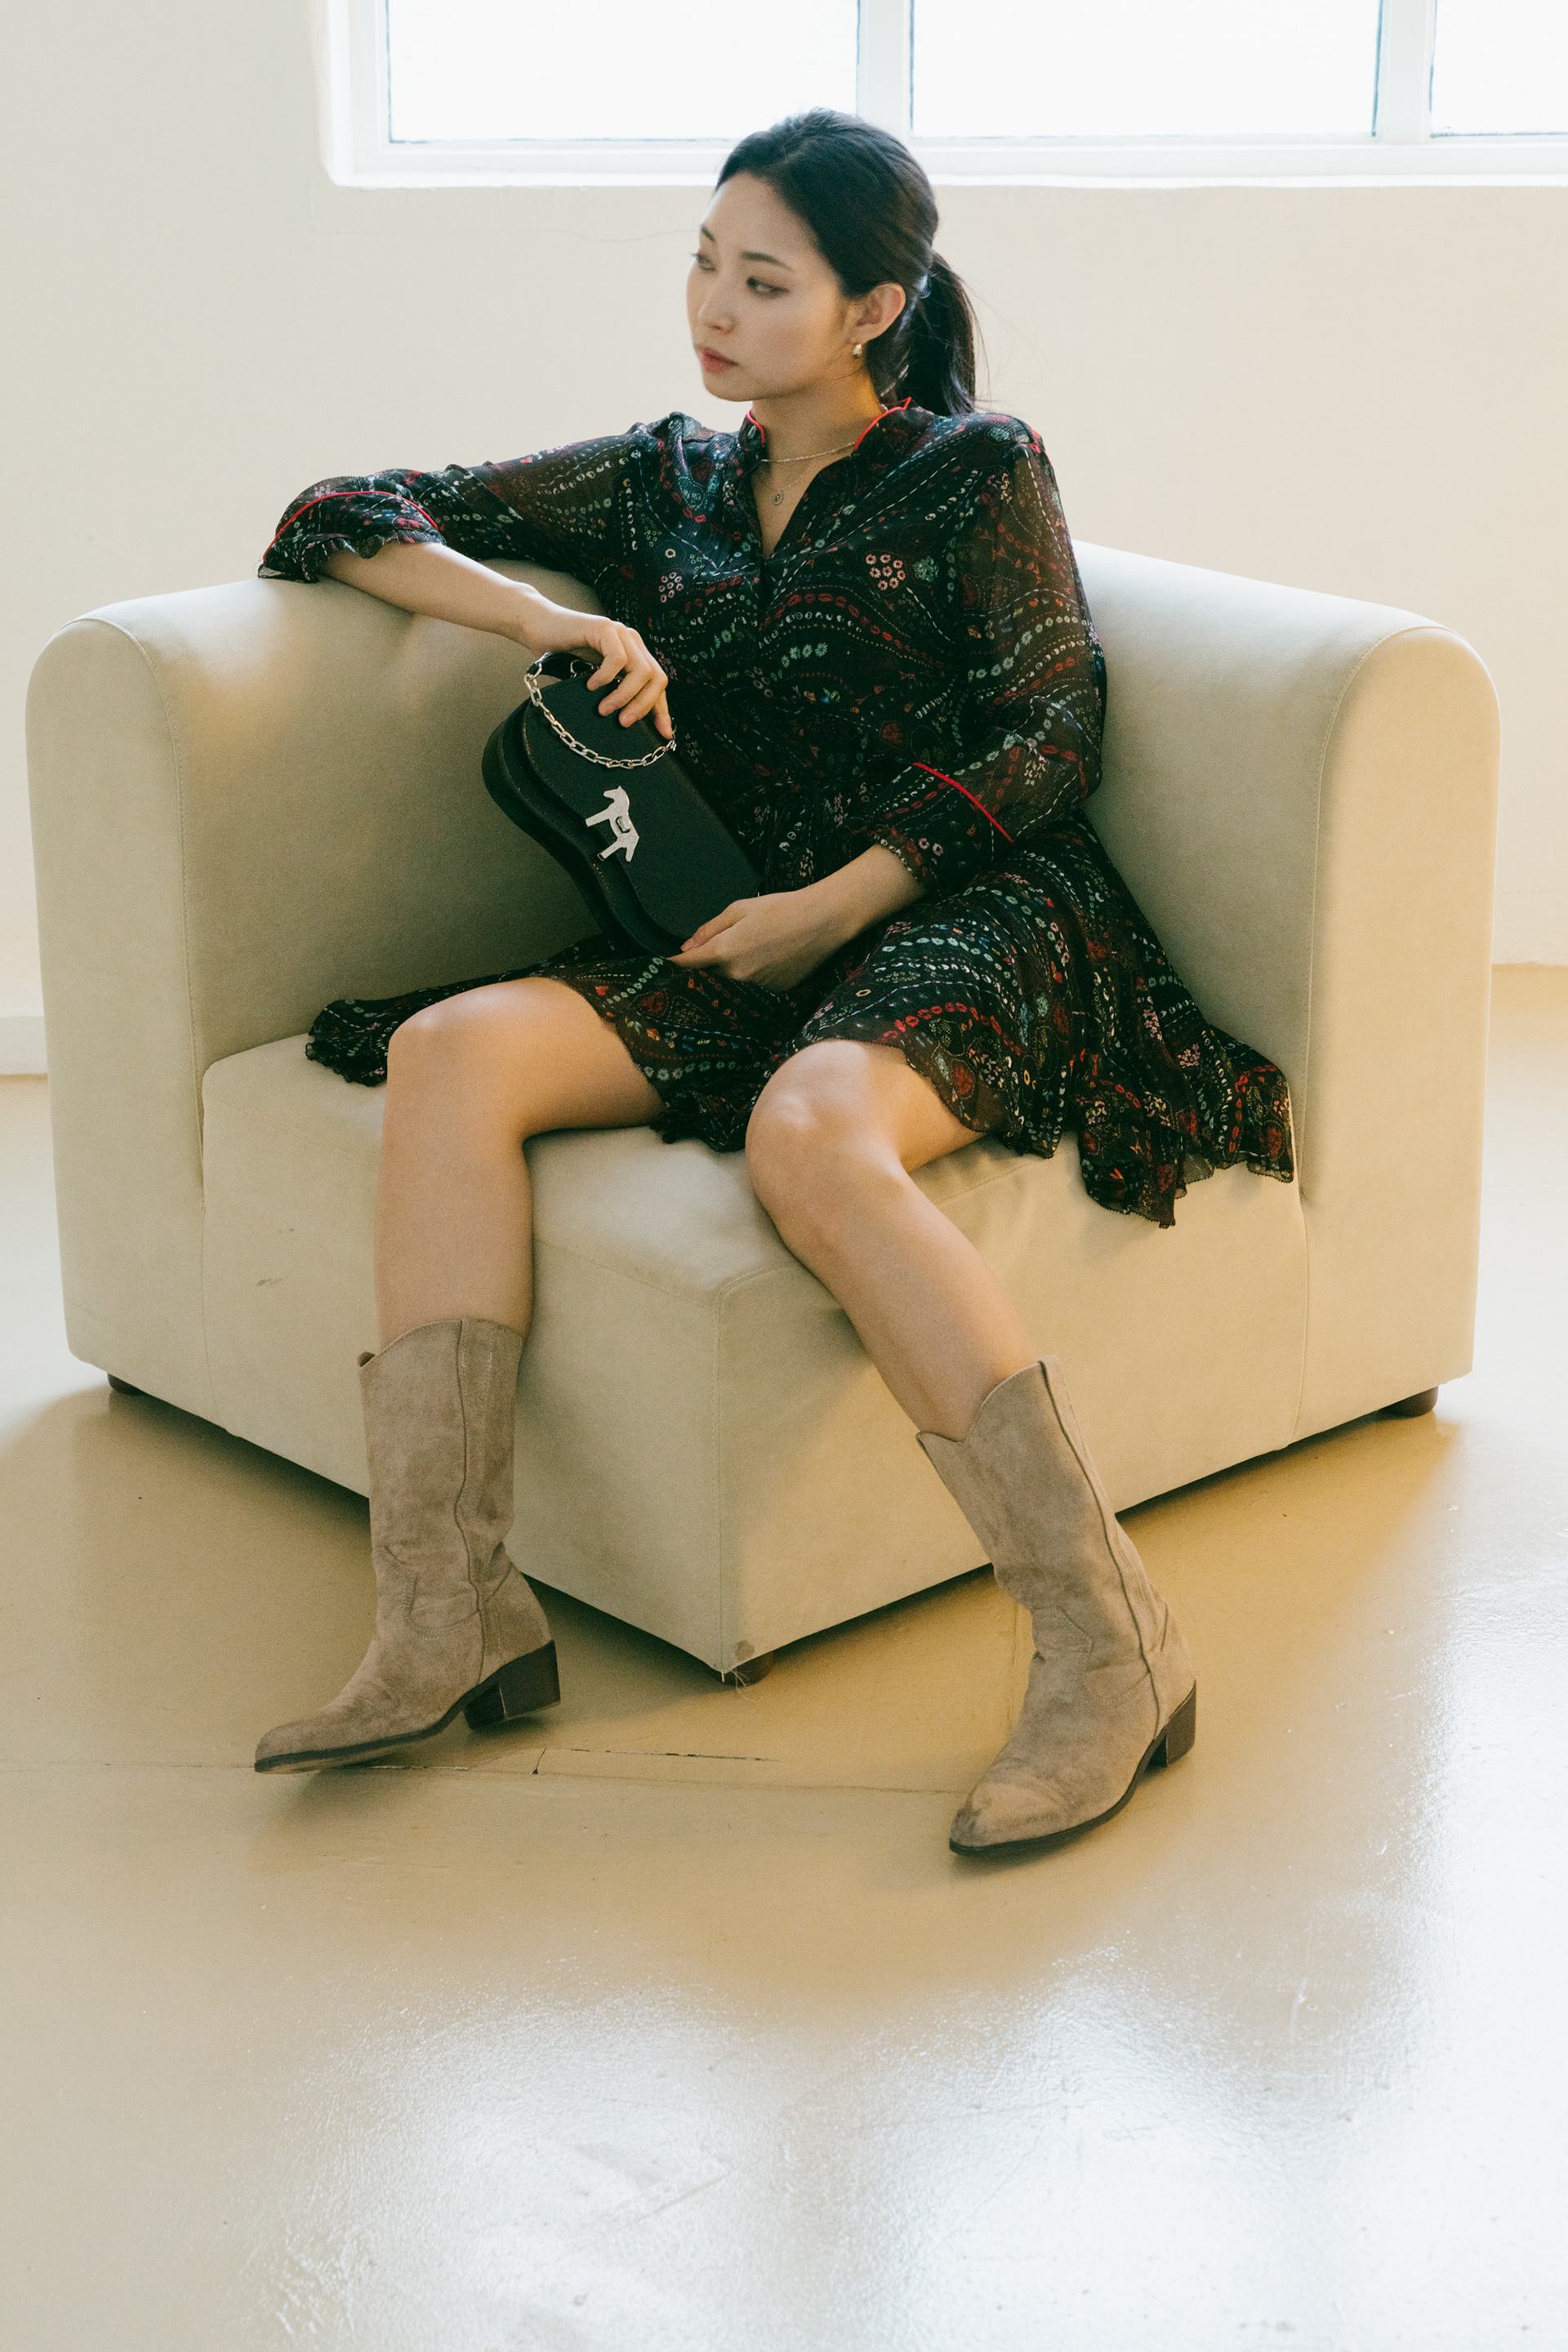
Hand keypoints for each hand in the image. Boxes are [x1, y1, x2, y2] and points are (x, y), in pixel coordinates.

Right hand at [515, 596, 671, 738]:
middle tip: (624, 722)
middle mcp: (632, 641)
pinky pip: (617, 659)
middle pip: (656, 678)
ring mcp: (620, 633)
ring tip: (604, 708)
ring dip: (624, 695)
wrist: (536, 625)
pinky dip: (606, 677)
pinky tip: (591, 685)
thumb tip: (627, 721)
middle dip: (643, 705)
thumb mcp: (594, 679)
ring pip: (641, 670)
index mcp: (634, 653)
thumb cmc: (562, 653)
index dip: (662, 709)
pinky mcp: (604, 627)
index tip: (663, 734)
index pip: (658, 683)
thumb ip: (611, 691)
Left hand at [671, 888, 845, 991]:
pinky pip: (758, 980)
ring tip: (766, 938)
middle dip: (719, 954)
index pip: (689, 963)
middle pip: (715, 968)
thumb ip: (708, 930)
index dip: (676, 962)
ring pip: (738, 974)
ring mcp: (758, 984)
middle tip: (742, 932)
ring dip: (742, 961)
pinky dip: (761, 968)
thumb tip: (686, 948)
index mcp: (725, 951)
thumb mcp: (738, 909)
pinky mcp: (776, 989)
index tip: (666, 962)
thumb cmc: (781, 908)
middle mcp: (738, 973)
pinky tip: (778, 951)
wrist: (822, 920)